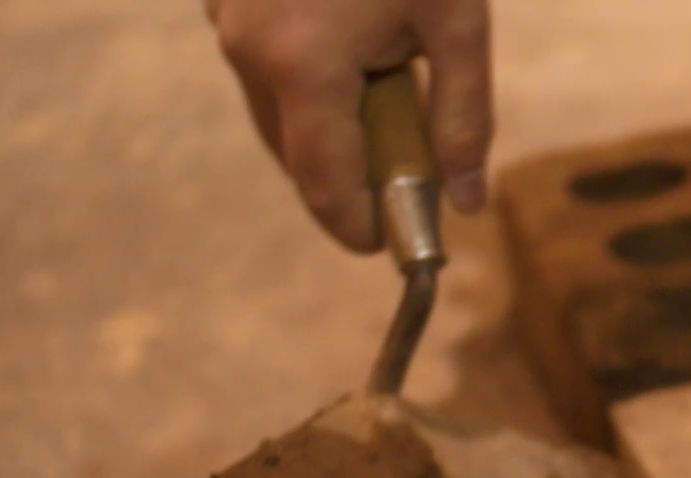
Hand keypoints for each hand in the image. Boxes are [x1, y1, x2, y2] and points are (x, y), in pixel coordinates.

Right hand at [208, 0, 492, 252]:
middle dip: (347, 175)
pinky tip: (353, 44)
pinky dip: (304, 79)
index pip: (322, 184)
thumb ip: (463, 117)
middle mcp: (248, 49)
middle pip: (295, 153)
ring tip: (385, 84)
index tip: (386, 243)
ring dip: (325, 124)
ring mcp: (224, 18)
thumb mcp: (459, 22)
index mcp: (304, 65)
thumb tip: (467, 203)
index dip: (354, 225)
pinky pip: (262, 65)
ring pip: (275, 111)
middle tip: (407, 160)